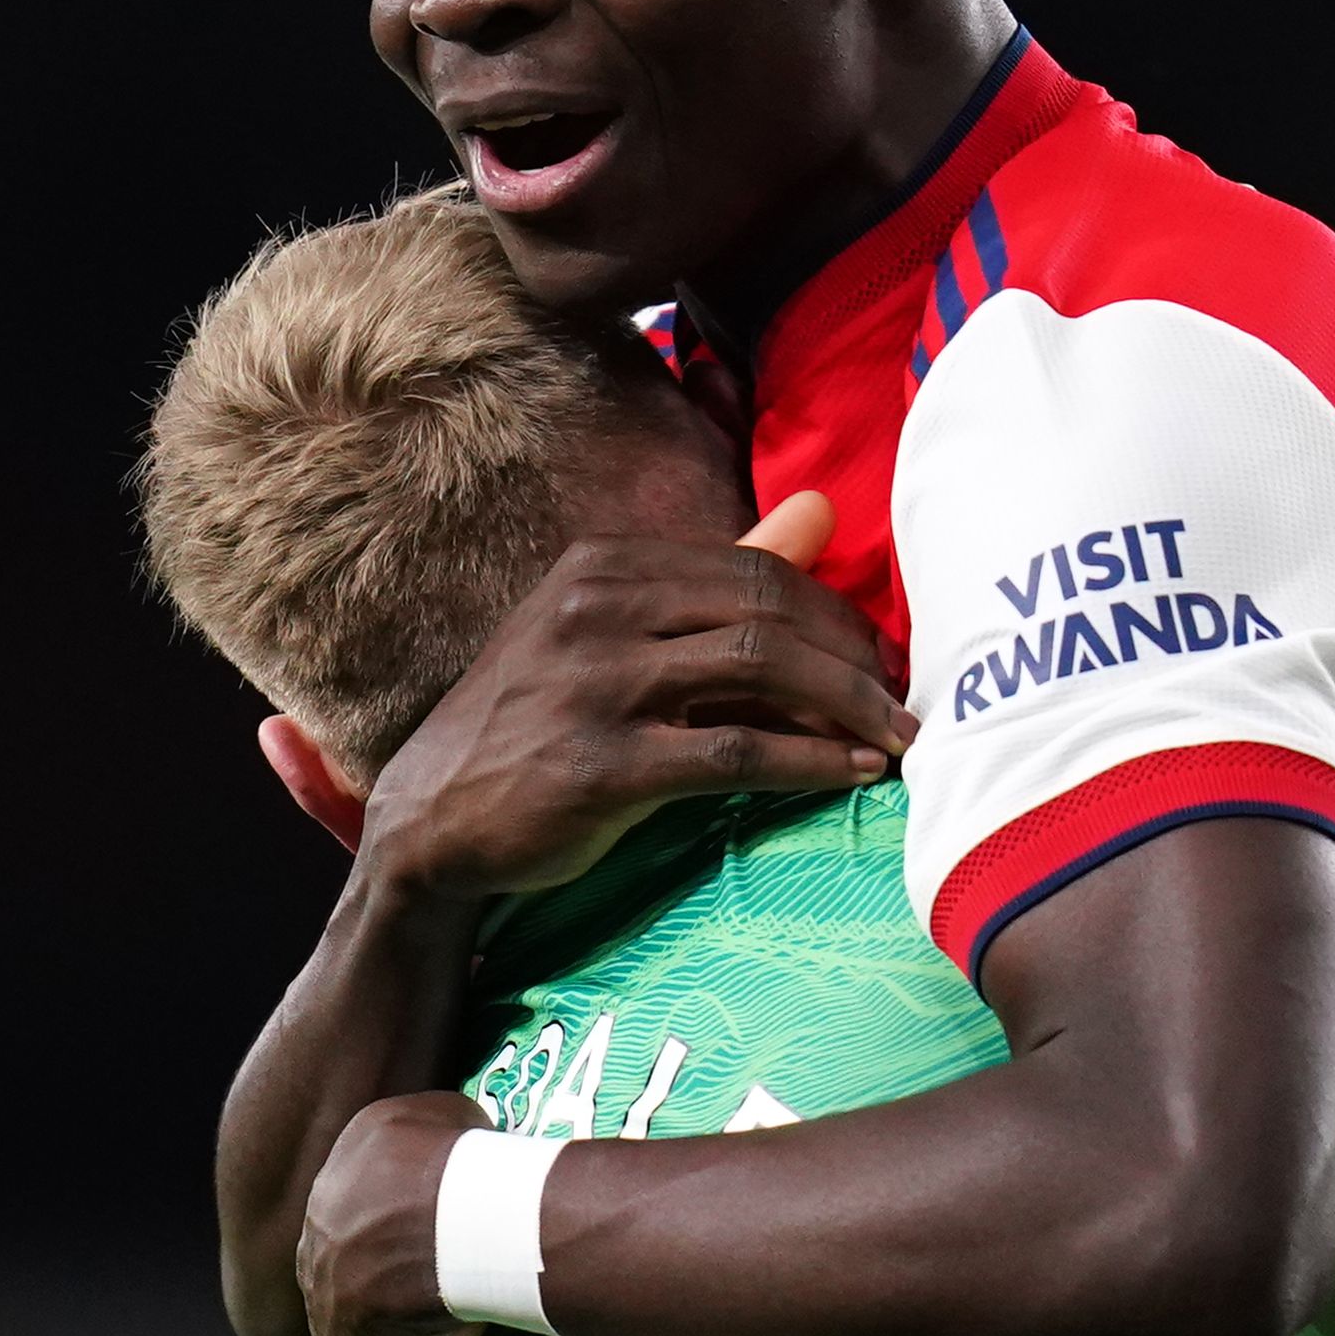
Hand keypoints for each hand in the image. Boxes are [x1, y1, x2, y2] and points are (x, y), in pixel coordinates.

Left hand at [300, 1091, 506, 1335]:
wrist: (437, 1210)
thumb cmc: (439, 1156)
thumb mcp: (423, 1115)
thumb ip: (423, 1126)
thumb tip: (447, 1125)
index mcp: (335, 1221)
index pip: (345, 1253)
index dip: (370, 1265)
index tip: (387, 1274)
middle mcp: (327, 1286)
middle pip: (342, 1321)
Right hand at [354, 514, 910, 906]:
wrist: (430, 822)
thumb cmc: (534, 726)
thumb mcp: (611, 636)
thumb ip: (717, 580)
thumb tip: (820, 513)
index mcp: (603, 567)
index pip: (754, 570)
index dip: (835, 614)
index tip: (880, 660)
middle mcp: (596, 608)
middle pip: (767, 610)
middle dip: (853, 657)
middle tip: (904, 703)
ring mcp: (594, 683)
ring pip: (760, 669)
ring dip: (847, 707)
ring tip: (896, 741)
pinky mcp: (599, 763)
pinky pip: (734, 749)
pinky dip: (808, 761)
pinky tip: (851, 777)